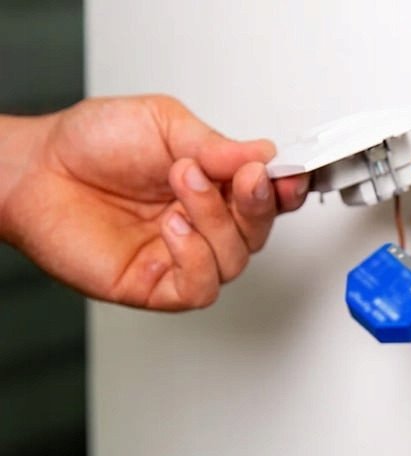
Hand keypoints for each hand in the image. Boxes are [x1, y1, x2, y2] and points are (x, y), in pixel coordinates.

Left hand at [0, 95, 309, 309]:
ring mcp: (182, 255)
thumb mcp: (163, 123)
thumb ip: (216, 144)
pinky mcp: (158, 285)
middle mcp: (203, 222)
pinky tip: (174, 229)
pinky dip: (196, 258)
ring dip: (216, 222)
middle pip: (260, 230)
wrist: (34, 171)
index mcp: (214, 183)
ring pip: (236, 259)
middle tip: (238, 176)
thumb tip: (264, 155)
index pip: (268, 195)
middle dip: (257, 203)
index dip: (286, 188)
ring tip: (183, 187)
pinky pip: (202, 287)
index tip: (288, 173)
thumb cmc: (89, 145)